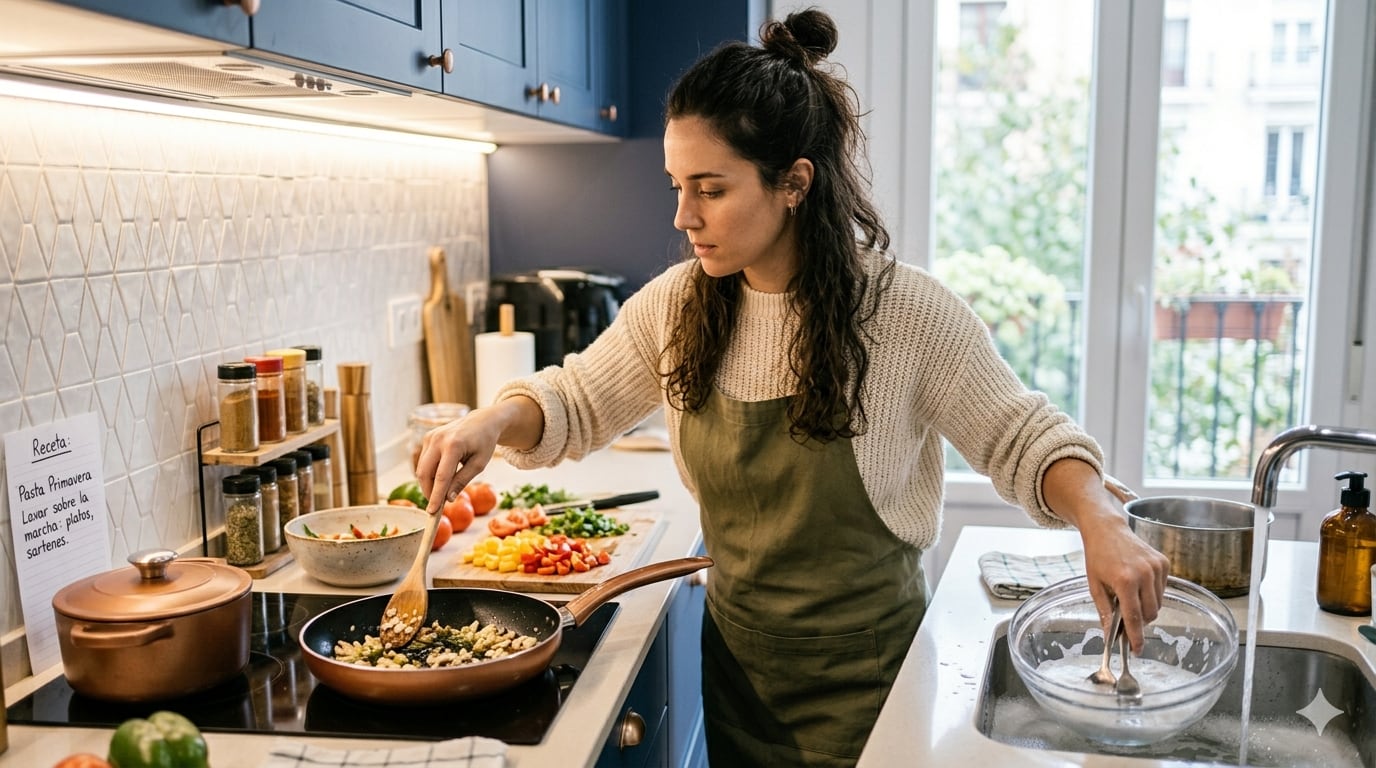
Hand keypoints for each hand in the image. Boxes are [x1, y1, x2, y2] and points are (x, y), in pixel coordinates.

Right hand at [414, 408, 501, 516]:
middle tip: (437, 506)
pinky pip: (424, 461)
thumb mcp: (479, 464)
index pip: (441, 476)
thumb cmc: (484, 443)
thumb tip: (448, 499)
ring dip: (429, 483)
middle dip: (429, 492)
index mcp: (454, 445)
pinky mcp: (427, 437)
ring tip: (442, 491)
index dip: (436, 496)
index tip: (432, 512)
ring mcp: (430, 436)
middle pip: (425, 473)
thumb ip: (462, 481)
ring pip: (422, 468)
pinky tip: (442, 476)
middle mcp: (438, 439)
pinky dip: (430, 473)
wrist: (482, 421)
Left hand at [1079, 522, 1168, 652]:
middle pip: (1150, 614)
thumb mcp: (1094, 586)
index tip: (1137, 650)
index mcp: (1124, 581)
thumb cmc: (1097, 557)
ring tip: (1129, 596)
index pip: (1134, 618)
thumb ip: (1104, 612)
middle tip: (1126, 617)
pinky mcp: (1164, 563)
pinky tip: (1138, 583)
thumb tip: (1109, 636)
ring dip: (1146, 607)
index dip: (1136, 637)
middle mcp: (1144, 574)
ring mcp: (1156, 567)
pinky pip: (1162, 590)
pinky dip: (1152, 593)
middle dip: (1140, 621)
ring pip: (1158, 604)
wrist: (1107, 529)